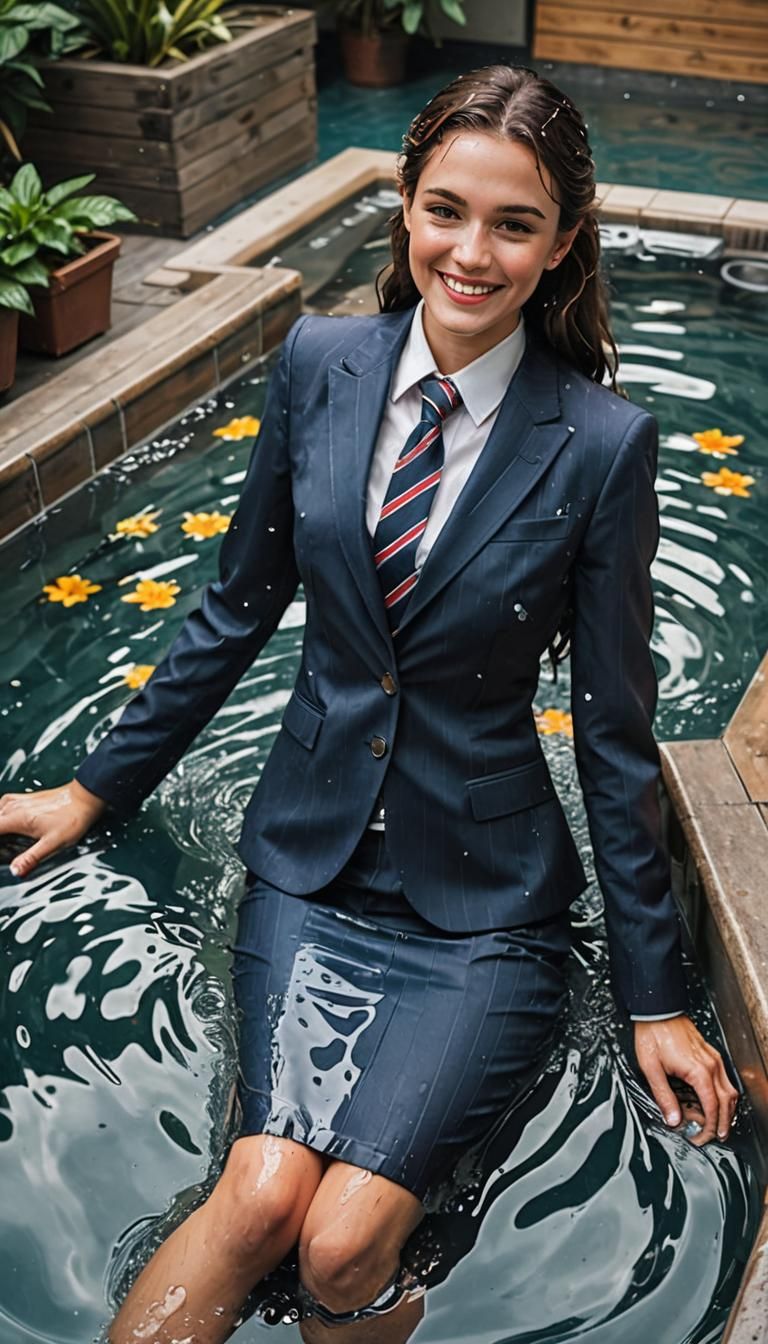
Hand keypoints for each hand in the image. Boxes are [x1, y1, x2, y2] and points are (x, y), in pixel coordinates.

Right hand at [0, 781, 105, 878]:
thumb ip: (31, 858)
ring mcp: (17, 801)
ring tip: (5, 840)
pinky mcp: (24, 799)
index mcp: (16, 818)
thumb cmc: (72, 818)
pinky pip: (2, 807)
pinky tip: (5, 823)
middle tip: (3, 849)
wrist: (85, 798)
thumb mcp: (53, 843)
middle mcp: (13, 806)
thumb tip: (15, 870)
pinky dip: (0, 816)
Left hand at [634, 1016, 738, 1144]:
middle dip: (722, 1122)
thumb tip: (672, 1118)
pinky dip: (724, 1094)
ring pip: (730, 1089)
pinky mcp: (710, 1053)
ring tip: (718, 1124)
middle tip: (715, 1136)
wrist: (657, 1010)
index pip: (712, 1106)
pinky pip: (724, 1078)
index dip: (709, 1125)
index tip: (703, 1136)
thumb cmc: (653, 1034)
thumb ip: (663, 1096)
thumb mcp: (651, 1068)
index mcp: (698, 1070)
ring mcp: (712, 1058)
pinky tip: (715, 1101)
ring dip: (726, 1109)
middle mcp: (711, 1064)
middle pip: (726, 1101)